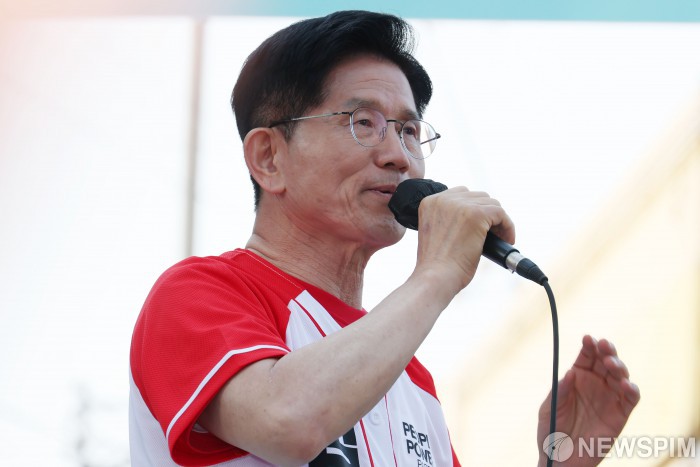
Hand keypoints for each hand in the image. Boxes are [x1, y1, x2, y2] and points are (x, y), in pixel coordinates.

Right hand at [414, 187, 514, 293]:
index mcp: (429, 202)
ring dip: (498, 221)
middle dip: (487, 214)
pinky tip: (507, 240)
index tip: (479, 226)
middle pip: (477, 196)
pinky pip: (501, 213)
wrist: (436, 277)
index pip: (460, 194)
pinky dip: (507, 226)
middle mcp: (443, 199)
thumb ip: (448, 221)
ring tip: (500, 239)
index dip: (473, 209)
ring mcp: (460, 204)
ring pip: (491, 204)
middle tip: (492, 234)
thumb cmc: (436, 266)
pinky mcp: (477, 213)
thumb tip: (475, 221)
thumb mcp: (435, 234)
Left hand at [537, 335, 639, 466]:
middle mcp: (595, 384)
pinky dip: (631, 389)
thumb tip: (571, 373)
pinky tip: (625, 384)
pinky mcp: (621, 414)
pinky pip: (631, 399)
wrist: (561, 459)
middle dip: (607, 351)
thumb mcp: (549, 408)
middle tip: (604, 345)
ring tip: (611, 364)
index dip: (589, 346)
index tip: (588, 338)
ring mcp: (609, 398)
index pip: (586, 356)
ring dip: (619, 366)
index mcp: (577, 377)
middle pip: (605, 361)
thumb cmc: (551, 430)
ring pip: (620, 375)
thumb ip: (561, 390)